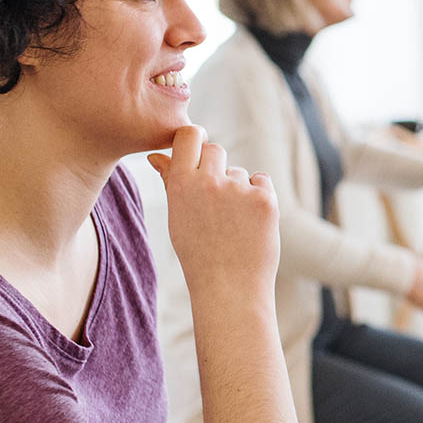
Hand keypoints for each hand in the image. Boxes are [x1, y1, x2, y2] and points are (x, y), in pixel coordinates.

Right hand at [148, 126, 279, 296]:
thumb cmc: (199, 253)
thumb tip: (157, 156)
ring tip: (232, 223)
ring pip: (240, 172)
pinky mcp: (265, 198)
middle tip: (217, 199)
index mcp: (181, 184)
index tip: (198, 150)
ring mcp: (239, 189)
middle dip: (217, 167)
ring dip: (238, 189)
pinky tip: (250, 222)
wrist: (228, 287)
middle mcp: (209, 182)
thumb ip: (172, 182)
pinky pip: (262, 181)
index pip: (189, 135)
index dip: (195, 139)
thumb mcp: (178, 217)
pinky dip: (259, 196)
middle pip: (216, 150)